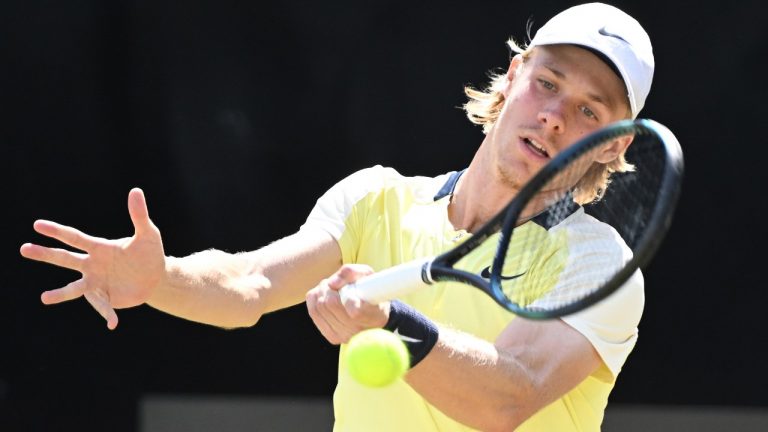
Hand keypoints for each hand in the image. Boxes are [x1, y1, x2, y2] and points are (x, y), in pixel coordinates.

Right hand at [20, 188, 165, 329]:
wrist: (156, 276)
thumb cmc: (149, 252)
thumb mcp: (148, 234)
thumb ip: (139, 215)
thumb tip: (136, 190)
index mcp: (99, 248)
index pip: (75, 238)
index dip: (57, 231)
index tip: (37, 225)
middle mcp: (92, 265)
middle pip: (65, 259)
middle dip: (45, 254)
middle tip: (24, 248)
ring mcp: (97, 282)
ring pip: (75, 288)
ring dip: (60, 294)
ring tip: (44, 298)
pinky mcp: (107, 298)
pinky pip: (104, 307)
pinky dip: (107, 315)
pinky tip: (112, 324)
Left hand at [306, 264, 388, 343]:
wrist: (370, 311)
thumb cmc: (369, 289)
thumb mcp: (366, 274)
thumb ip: (351, 272)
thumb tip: (332, 283)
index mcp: (375, 315)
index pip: (355, 311)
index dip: (349, 300)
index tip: (349, 291)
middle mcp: (360, 330)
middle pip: (330, 303)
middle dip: (329, 287)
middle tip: (335, 284)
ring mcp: (345, 337)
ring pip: (320, 306)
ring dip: (322, 292)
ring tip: (332, 289)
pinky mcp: (333, 338)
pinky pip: (313, 312)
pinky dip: (316, 299)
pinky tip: (325, 297)